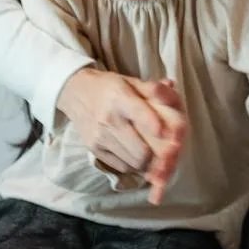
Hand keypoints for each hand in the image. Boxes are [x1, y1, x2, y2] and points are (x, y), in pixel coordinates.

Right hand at [56, 68, 186, 203]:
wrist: (75, 93)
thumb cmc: (110, 87)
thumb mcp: (131, 81)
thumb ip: (153, 88)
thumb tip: (172, 85)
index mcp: (120, 97)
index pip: (139, 113)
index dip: (154, 125)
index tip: (166, 134)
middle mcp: (109, 119)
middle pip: (141, 149)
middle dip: (161, 154)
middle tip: (173, 153)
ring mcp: (100, 137)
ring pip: (134, 161)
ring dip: (151, 162)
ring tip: (159, 156)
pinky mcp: (94, 150)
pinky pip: (123, 166)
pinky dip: (136, 165)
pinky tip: (141, 156)